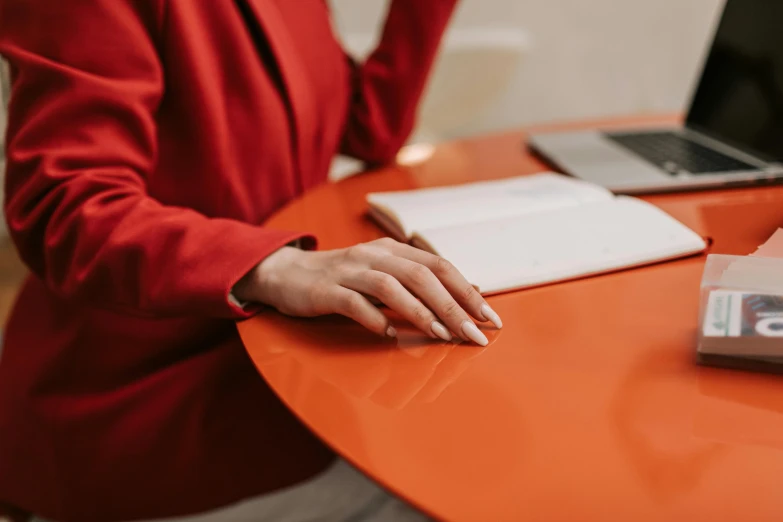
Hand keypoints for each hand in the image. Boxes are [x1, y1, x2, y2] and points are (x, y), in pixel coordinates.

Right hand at [234, 238, 502, 344]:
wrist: (286, 274)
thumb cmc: (343, 280)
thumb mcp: (384, 275)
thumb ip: (421, 283)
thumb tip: (470, 293)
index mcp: (392, 250)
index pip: (439, 265)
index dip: (467, 291)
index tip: (489, 319)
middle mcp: (374, 255)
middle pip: (421, 275)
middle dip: (452, 305)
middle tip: (473, 334)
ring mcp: (348, 271)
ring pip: (391, 286)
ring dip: (419, 311)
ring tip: (440, 334)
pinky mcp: (325, 290)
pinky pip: (353, 302)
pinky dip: (373, 317)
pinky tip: (387, 334)